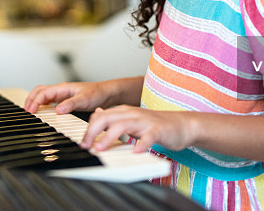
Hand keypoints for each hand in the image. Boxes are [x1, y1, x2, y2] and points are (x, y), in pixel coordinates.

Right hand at [24, 81, 110, 114]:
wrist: (106, 93)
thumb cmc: (97, 93)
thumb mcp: (84, 100)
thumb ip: (70, 104)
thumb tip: (56, 110)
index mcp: (62, 88)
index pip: (43, 93)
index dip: (35, 102)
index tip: (30, 111)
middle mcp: (60, 90)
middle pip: (39, 91)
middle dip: (30, 100)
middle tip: (25, 111)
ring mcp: (62, 94)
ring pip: (43, 95)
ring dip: (35, 101)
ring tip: (30, 111)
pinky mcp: (64, 99)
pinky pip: (49, 100)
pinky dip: (42, 105)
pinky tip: (41, 111)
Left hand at [80, 106, 196, 153]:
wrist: (181, 124)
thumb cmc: (155, 125)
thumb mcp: (132, 119)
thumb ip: (114, 117)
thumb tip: (97, 113)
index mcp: (124, 112)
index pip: (100, 116)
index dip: (88, 129)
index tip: (82, 143)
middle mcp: (132, 114)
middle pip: (107, 118)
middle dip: (93, 132)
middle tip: (86, 146)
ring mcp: (145, 121)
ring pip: (123, 125)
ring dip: (109, 137)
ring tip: (100, 149)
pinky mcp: (158, 130)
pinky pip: (147, 137)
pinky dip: (140, 144)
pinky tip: (135, 152)